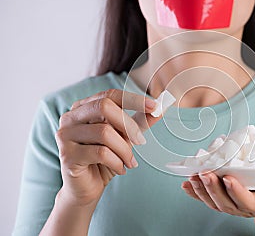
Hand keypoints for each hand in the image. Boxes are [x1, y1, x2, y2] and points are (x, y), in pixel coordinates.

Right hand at [55, 89, 160, 205]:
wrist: (86, 189)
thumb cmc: (104, 160)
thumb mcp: (124, 138)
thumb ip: (139, 122)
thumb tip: (160, 108)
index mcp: (83, 107)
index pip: (110, 95)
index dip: (134, 99)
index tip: (155, 107)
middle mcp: (70, 118)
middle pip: (104, 107)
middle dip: (128, 124)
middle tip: (141, 141)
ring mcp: (66, 135)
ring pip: (104, 132)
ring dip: (124, 149)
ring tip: (130, 161)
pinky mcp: (67, 155)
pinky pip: (101, 153)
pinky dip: (117, 162)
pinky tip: (120, 169)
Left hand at [181, 172, 254, 218]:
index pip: (247, 202)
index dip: (237, 192)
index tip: (229, 178)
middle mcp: (244, 207)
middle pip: (226, 203)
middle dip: (213, 189)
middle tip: (205, 173)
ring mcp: (232, 204)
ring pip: (214, 201)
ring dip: (202, 190)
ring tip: (193, 176)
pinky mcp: (224, 198)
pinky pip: (207, 198)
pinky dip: (195, 192)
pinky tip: (186, 183)